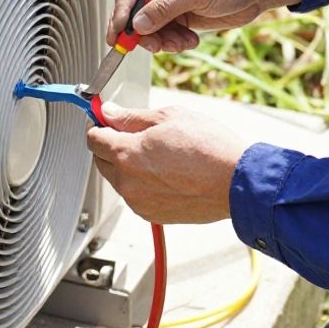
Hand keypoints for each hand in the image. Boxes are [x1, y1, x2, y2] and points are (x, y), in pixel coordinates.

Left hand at [86, 102, 249, 224]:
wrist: (236, 182)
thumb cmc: (208, 148)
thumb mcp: (169, 117)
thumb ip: (132, 117)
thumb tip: (110, 113)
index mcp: (126, 154)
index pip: (93, 139)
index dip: (99, 126)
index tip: (106, 120)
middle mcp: (127, 182)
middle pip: (102, 161)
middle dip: (111, 146)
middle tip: (134, 134)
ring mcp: (139, 202)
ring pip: (119, 180)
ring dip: (127, 166)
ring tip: (159, 155)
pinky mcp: (152, 215)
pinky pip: (137, 196)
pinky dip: (143, 184)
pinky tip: (166, 173)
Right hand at [108, 0, 301, 52]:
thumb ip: (165, 7)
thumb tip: (137, 25)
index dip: (120, 14)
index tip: (117, 36)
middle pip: (135, 13)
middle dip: (144, 33)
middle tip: (156, 47)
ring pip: (150, 28)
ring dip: (163, 40)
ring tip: (183, 42)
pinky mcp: (180, 15)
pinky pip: (165, 34)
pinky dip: (175, 42)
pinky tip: (191, 39)